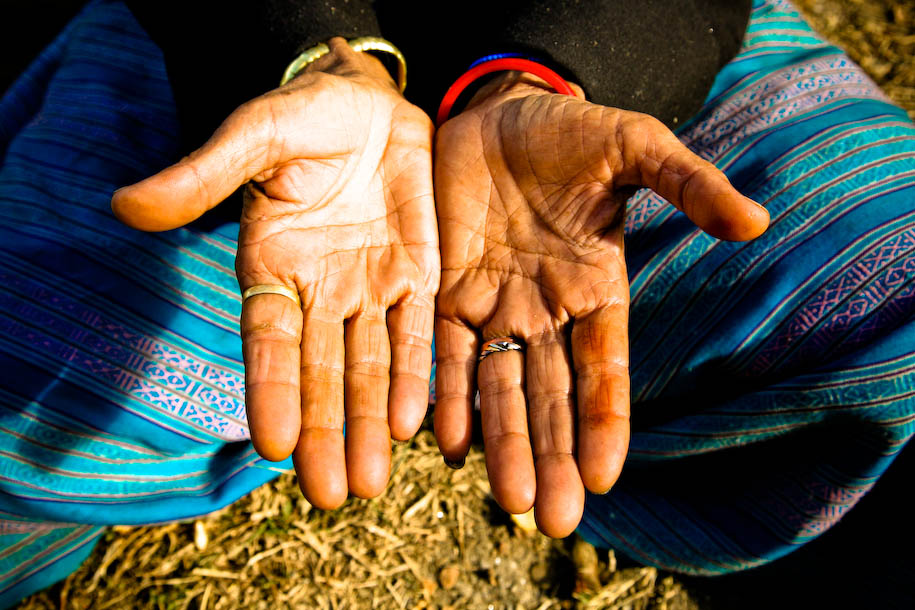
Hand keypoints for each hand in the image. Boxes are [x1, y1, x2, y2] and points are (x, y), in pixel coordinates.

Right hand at [112, 39, 438, 508]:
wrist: (370, 103)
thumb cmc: (305, 116)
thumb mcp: (255, 135)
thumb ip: (206, 173)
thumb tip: (127, 206)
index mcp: (272, 268)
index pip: (269, 342)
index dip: (269, 390)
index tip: (273, 445)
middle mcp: (320, 293)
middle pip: (321, 374)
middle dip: (326, 433)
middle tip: (334, 496)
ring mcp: (371, 289)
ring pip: (370, 367)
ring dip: (372, 423)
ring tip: (372, 481)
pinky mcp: (419, 277)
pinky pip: (417, 334)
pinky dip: (415, 376)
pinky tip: (417, 422)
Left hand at [433, 74, 767, 536]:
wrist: (499, 112)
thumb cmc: (573, 131)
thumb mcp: (634, 146)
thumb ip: (687, 184)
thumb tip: (758, 222)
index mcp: (596, 290)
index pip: (604, 369)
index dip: (606, 421)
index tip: (605, 477)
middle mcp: (547, 312)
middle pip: (551, 396)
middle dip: (553, 456)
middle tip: (553, 520)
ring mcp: (497, 307)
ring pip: (499, 387)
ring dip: (502, 444)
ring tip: (508, 499)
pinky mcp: (449, 293)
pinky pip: (449, 353)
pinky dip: (448, 395)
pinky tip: (448, 441)